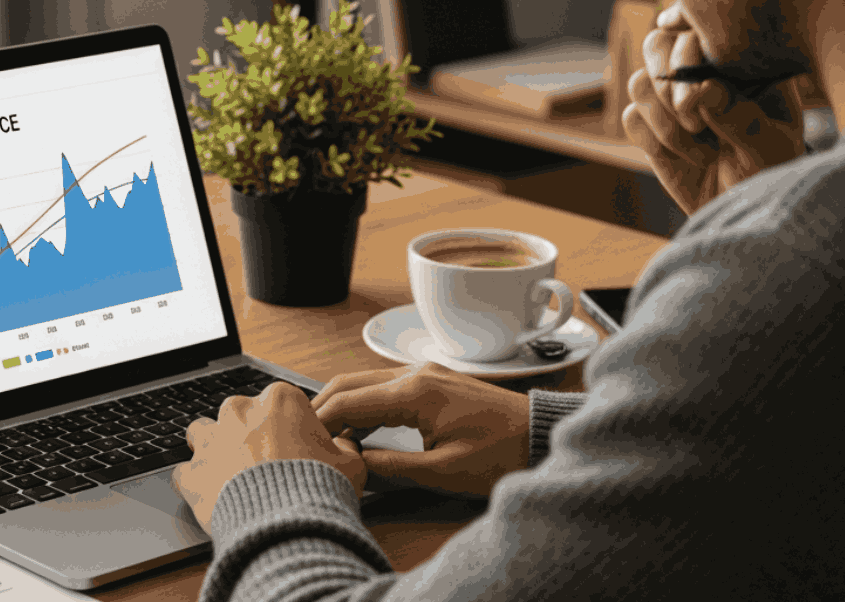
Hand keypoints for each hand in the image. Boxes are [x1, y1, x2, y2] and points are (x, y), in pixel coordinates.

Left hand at [171, 382, 365, 534]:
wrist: (286, 526)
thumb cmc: (320, 489)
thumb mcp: (350, 463)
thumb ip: (344, 448)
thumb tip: (343, 446)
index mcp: (280, 400)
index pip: (280, 404)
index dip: (287, 427)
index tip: (292, 447)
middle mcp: (240, 412)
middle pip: (238, 414)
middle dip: (246, 433)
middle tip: (263, 463)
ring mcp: (212, 441)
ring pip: (202, 433)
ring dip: (212, 449)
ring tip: (228, 473)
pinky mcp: (192, 473)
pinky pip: (185, 473)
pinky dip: (195, 483)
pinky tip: (210, 497)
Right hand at [311, 363, 529, 497]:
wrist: (540, 435)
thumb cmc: (499, 454)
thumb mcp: (443, 472)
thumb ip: (392, 467)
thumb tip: (355, 463)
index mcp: (413, 393)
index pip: (347, 402)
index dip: (320, 423)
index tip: (305, 445)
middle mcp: (414, 374)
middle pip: (348, 383)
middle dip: (322, 409)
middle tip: (304, 438)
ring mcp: (424, 373)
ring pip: (364, 382)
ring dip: (342, 405)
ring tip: (326, 438)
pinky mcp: (432, 380)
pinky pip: (384, 385)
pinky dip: (363, 402)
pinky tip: (358, 428)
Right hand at [622, 2, 807, 214]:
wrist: (744, 209)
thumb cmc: (768, 174)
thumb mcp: (768, 148)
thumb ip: (740, 117)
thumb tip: (703, 87)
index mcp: (739, 60)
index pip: (703, 25)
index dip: (686, 32)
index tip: (683, 56)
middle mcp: (700, 72)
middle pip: (658, 45)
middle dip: (670, 83)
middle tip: (693, 119)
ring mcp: (671, 99)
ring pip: (639, 82)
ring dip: (664, 120)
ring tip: (699, 149)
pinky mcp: (650, 127)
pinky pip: (631, 117)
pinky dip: (652, 139)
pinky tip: (683, 158)